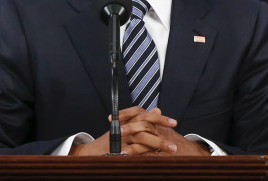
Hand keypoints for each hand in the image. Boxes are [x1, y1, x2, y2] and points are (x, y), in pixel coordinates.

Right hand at [71, 107, 194, 155]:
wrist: (91, 154)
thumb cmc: (111, 141)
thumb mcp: (126, 127)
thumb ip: (142, 119)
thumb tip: (158, 110)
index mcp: (126, 120)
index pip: (144, 114)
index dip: (159, 118)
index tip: (174, 123)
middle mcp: (124, 127)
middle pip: (145, 125)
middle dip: (162, 131)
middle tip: (176, 139)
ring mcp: (121, 139)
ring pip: (142, 138)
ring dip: (158, 144)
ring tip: (171, 150)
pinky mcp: (120, 150)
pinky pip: (136, 151)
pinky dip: (148, 154)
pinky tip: (158, 157)